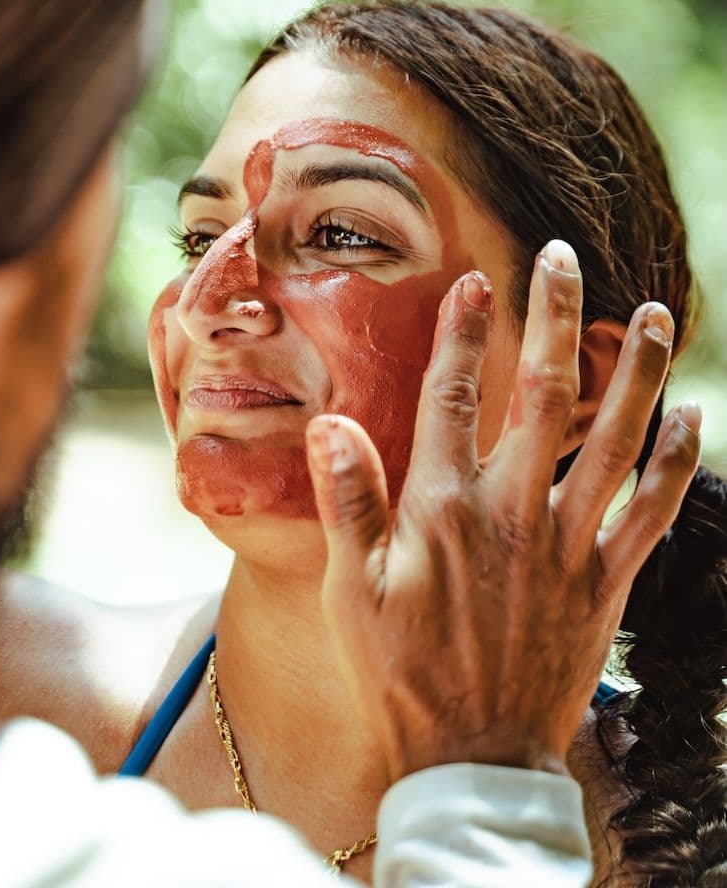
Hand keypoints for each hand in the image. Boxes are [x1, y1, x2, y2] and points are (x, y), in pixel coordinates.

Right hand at [305, 240, 700, 780]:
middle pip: (543, 395)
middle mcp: (513, 511)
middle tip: (565, 258)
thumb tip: (329, 423)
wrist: (470, 760)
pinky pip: (653, 514)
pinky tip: (693, 420)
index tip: (473, 281)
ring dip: (638, 373)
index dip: (462, 333)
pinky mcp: (605, 583)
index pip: (452, 397)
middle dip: (556, 318)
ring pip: (614, 442)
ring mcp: (566, 545)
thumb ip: (347, 503)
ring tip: (656, 315)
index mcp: (445, 507)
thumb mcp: (351, 592)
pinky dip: (677, 466)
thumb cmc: (399, 673)